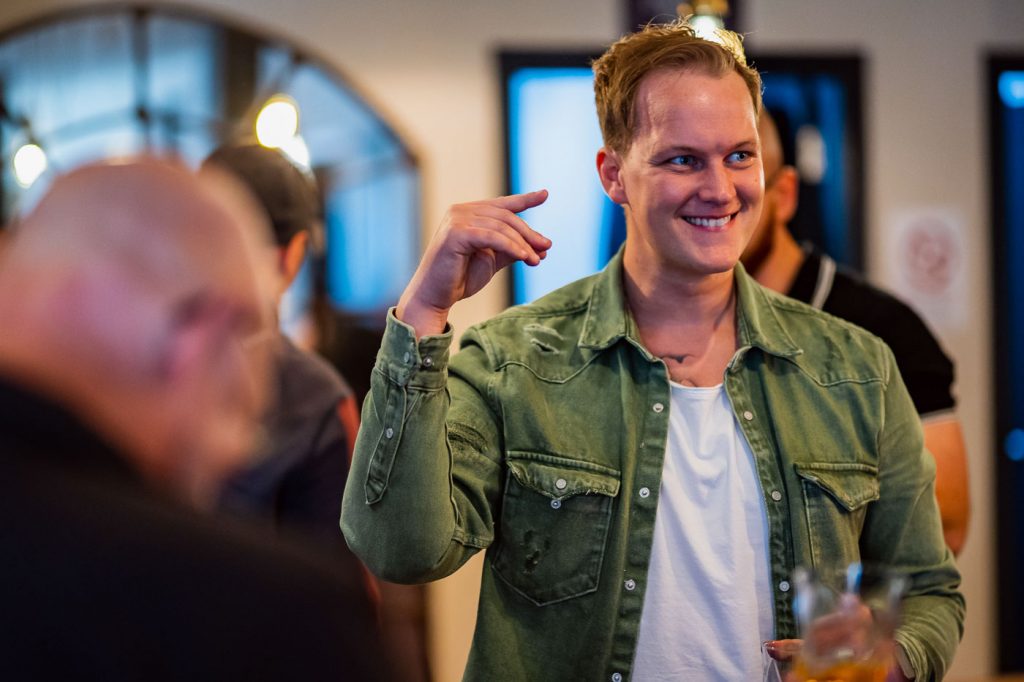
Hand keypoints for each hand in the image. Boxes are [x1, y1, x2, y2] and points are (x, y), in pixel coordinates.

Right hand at [396, 190, 550, 336]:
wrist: (435, 296)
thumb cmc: (460, 278)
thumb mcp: (492, 260)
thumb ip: (512, 249)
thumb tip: (543, 247)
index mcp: (468, 213)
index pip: (502, 204)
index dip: (525, 199)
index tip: (545, 194)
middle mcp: (461, 211)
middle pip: (505, 216)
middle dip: (529, 233)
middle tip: (546, 247)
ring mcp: (456, 220)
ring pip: (501, 227)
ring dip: (523, 244)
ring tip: (537, 260)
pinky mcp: (455, 233)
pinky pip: (492, 237)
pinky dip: (511, 246)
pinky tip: (524, 257)